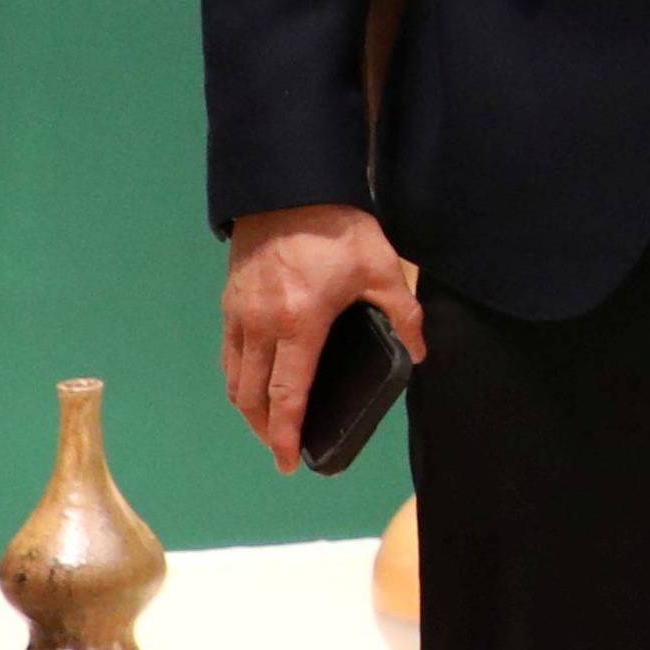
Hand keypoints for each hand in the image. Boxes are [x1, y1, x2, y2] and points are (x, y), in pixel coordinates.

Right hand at [221, 202, 428, 473]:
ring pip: (235, 377)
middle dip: (264, 429)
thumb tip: (420, 352)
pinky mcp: (230, 301)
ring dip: (248, 407)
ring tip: (269, 423)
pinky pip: (229, 353)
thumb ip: (404, 314)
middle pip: (252, 396)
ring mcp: (239, 313)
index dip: (284, 434)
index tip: (288, 462)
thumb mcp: (383, 268)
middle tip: (282, 448)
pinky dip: (239, 378)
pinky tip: (256, 382)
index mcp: (299, 323)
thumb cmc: (338, 228)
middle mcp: (261, 325)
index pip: (288, 394)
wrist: (288, 188)